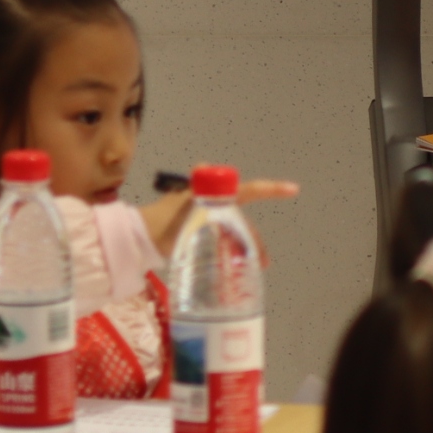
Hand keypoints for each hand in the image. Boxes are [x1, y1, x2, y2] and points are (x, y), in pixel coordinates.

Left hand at [141, 179, 297, 252]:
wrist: (139, 242)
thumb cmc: (162, 223)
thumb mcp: (182, 204)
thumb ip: (196, 189)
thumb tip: (203, 165)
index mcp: (214, 198)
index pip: (248, 191)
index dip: (271, 190)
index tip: (294, 190)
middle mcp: (212, 207)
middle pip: (242, 221)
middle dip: (254, 240)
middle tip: (262, 260)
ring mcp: (205, 221)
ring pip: (233, 233)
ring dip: (242, 248)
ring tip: (249, 266)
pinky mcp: (197, 235)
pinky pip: (222, 241)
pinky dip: (230, 251)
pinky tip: (233, 264)